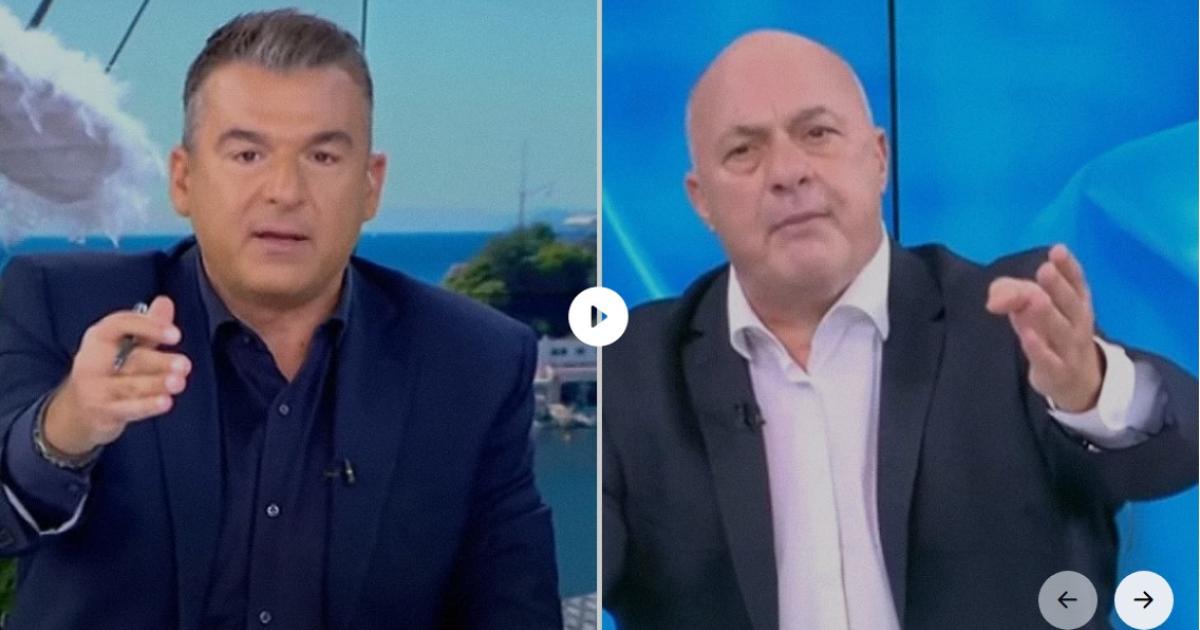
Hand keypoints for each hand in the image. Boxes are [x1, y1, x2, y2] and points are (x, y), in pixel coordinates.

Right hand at [44, 296, 190, 455]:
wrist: (78, 411)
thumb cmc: (108, 372)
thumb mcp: (125, 347)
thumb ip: (149, 328)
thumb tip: (165, 302)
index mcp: (99, 338)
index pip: (120, 324)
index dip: (148, 326)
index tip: (176, 334)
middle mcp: (93, 361)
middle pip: (132, 358)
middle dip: (159, 362)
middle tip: (184, 364)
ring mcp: (95, 388)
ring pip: (131, 385)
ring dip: (156, 384)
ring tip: (179, 382)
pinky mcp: (102, 412)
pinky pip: (128, 408)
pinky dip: (147, 406)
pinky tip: (165, 403)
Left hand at [986, 244, 1102, 411]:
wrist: (1077, 381)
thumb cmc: (1051, 334)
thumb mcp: (1033, 309)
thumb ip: (1012, 293)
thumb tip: (994, 298)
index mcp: (1077, 303)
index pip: (1076, 282)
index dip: (1068, 267)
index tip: (1058, 250)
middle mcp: (1078, 323)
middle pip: (1069, 303)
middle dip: (1057, 286)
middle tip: (1045, 269)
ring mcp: (1069, 348)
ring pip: (1060, 329)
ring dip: (1048, 314)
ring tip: (1036, 298)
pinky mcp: (1056, 370)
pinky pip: (1047, 358)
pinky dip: (1037, 347)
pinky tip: (1026, 334)